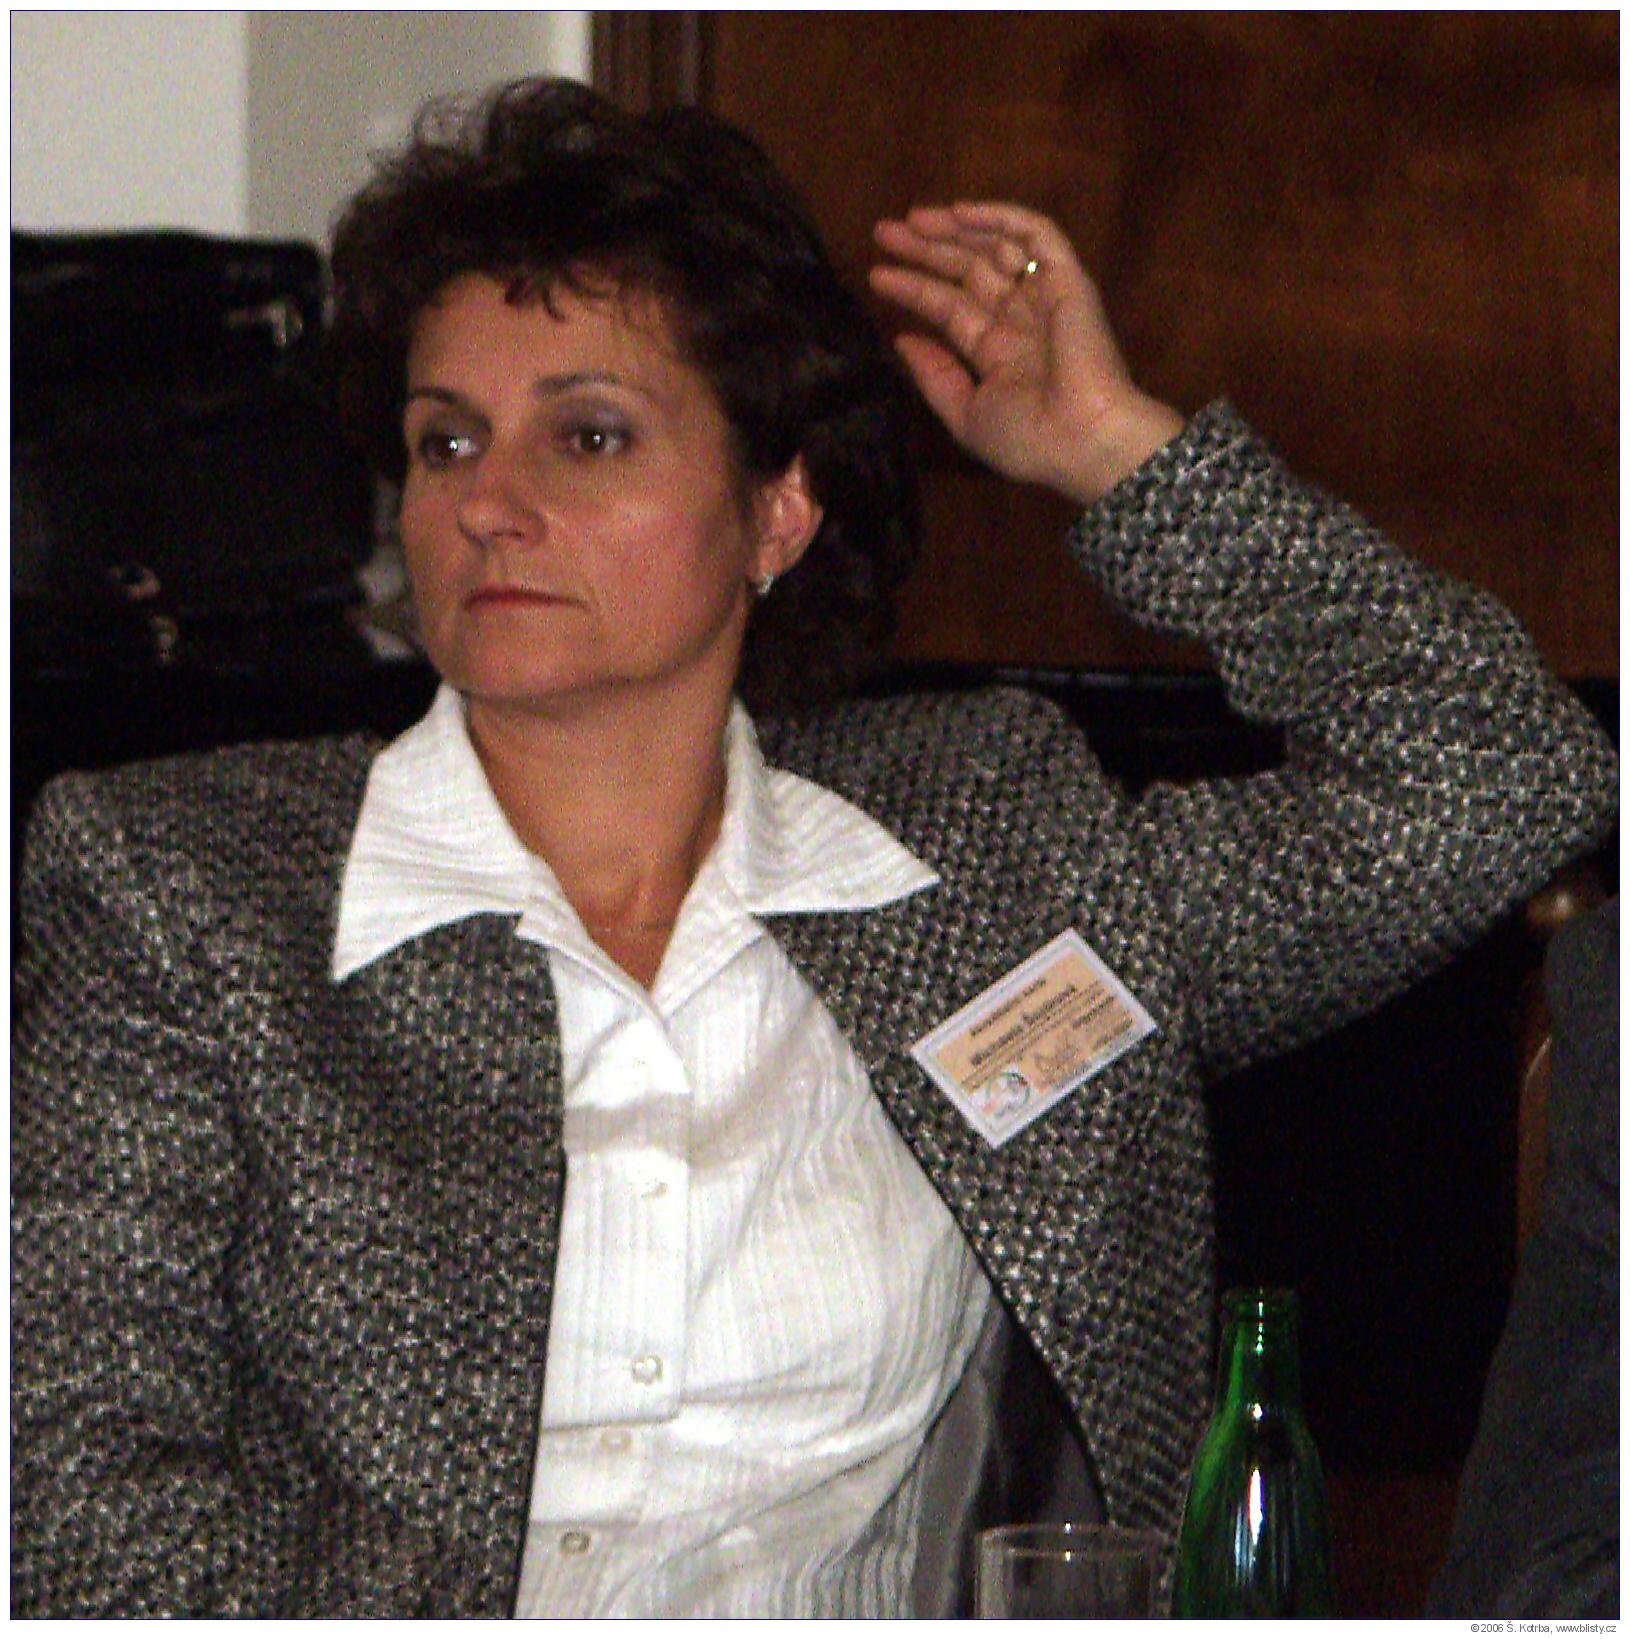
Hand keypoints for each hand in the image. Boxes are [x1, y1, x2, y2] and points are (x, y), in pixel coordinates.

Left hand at [868, 201, 1183, 506]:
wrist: (1082, 441)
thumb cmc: (1028, 440)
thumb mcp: (967, 415)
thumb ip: (935, 377)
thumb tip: (903, 340)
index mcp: (999, 352)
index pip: (949, 307)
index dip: (914, 288)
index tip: (877, 275)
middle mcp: (1020, 319)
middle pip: (968, 271)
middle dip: (927, 250)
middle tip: (883, 232)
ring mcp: (1044, 296)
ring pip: (996, 245)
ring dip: (955, 229)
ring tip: (911, 220)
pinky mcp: (1068, 278)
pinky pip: (1037, 233)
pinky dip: (1001, 217)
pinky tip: (959, 212)